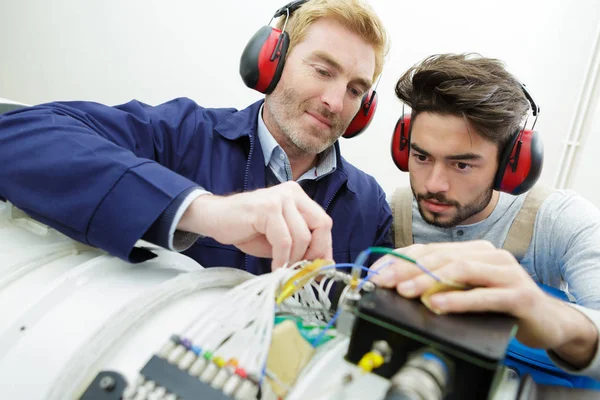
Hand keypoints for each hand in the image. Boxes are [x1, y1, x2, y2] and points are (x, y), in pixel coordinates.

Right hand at [178, 181, 332, 269]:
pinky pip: (284, 240)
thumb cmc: (247, 229)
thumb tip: (324, 266)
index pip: (324, 223)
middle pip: (320, 226)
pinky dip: (282, 258)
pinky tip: (276, 267)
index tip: (318, 269)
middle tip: (302, 270)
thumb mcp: (280, 239)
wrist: (215, 218)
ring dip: (294, 259)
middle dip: (314, 253)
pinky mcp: (267, 208)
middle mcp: (292, 193)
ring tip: (283, 268)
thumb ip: (301, 247)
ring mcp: (280, 198)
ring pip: (302, 236)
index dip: (324, 248)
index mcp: (299, 197)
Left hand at [370, 241, 597, 365]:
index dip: (401, 259)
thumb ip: (440, 282)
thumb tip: (400, 282)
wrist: (548, 321)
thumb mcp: (467, 289)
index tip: (378, 272)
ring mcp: (506, 272)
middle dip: (408, 269)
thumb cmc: (502, 304)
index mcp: (474, 250)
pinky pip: (483, 295)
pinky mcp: (518, 294)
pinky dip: (457, 300)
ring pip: (460, 270)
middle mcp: (490, 255)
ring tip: (404, 291)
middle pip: (441, 257)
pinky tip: (437, 305)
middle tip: (385, 281)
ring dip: (428, 280)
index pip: (430, 250)